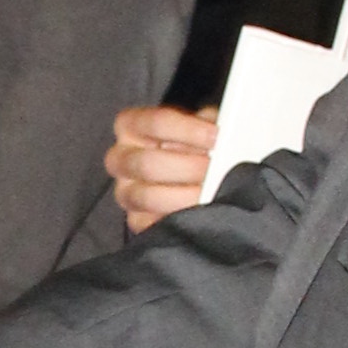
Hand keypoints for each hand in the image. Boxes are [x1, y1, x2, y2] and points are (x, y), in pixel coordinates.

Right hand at [106, 99, 215, 235]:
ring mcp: (125, 191)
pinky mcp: (135, 220)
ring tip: (211, 192)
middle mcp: (120, 158)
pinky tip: (198, 212)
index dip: (188, 130)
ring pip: (147, 196)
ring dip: (184, 196)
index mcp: (131, 126)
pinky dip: (178, 218)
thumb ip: (209, 125)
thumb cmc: (194, 144)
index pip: (154, 123)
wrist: (192, 174)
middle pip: (147, 163)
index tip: (215, 137)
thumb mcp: (201, 126)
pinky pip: (151, 224)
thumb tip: (226, 135)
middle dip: (187, 167)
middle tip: (215, 169)